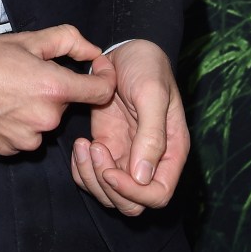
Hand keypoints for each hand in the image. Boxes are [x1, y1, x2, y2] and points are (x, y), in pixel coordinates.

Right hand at [0, 24, 114, 156]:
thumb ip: (69, 41)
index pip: (101, 92)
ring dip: (37, 109)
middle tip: (29, 76)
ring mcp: (29, 138)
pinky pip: (27, 136)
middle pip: (67, 105)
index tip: (97, 72)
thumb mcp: (29, 39)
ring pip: (46, 122)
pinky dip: (20, 124)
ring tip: (10, 93)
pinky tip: (2, 108)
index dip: (104, 79)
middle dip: (56, 91)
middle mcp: (46, 118)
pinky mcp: (12, 149)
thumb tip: (93, 52)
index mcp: (54, 88)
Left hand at [71, 39, 189, 215]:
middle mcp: (150, 160)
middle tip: (95, 150)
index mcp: (171, 151)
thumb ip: (151, 135)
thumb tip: (142, 176)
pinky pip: (92, 175)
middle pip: (131, 203)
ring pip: (109, 194)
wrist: (126, 48)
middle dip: (109, 187)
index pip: (158, 195)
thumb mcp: (152, 94)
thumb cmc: (146, 66)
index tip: (110, 169)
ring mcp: (126, 154)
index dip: (133, 193)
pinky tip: (79, 146)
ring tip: (84, 145)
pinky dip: (82, 170)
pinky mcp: (107, 145)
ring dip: (92, 178)